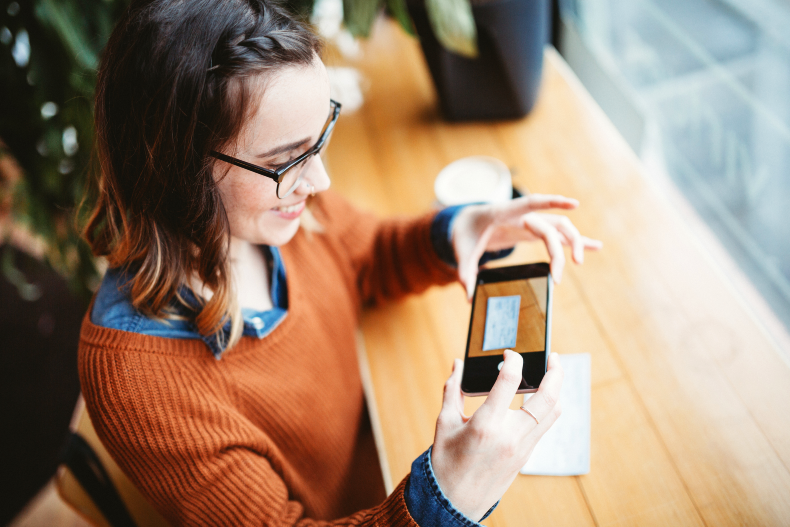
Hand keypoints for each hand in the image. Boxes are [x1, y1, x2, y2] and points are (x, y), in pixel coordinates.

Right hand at [431, 351, 563, 520]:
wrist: (455, 502)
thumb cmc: (446, 462)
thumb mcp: (444, 423)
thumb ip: (453, 390)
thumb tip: (458, 364)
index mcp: (486, 425)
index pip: (509, 381)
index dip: (513, 360)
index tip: (509, 354)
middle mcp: (510, 436)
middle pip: (547, 398)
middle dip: (555, 372)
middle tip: (553, 357)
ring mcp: (522, 448)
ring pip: (553, 413)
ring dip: (557, 390)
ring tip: (552, 375)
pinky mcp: (526, 456)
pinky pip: (545, 426)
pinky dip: (547, 408)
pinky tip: (539, 398)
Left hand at [451, 194, 602, 297]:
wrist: (468, 222)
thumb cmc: (466, 233)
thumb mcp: (461, 251)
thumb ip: (465, 271)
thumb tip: (468, 297)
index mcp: (505, 212)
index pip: (532, 203)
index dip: (553, 202)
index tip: (575, 204)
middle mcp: (523, 215)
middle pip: (550, 226)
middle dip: (558, 250)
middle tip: (558, 277)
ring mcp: (531, 222)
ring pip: (560, 228)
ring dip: (573, 242)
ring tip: (580, 262)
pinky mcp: (535, 231)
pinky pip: (559, 235)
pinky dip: (576, 240)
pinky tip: (596, 246)